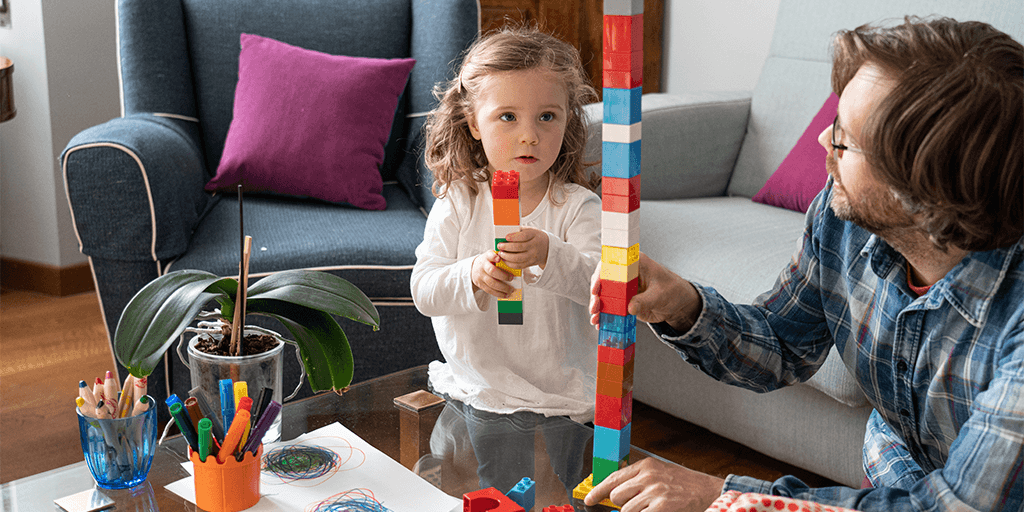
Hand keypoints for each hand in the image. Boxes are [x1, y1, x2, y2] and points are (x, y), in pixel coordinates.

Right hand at [471, 251, 514, 298]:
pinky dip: (498, 293)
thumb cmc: (488, 262)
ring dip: (502, 288)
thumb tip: (514, 264)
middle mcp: (482, 266)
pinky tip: (505, 295)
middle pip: (491, 271)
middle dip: (503, 276)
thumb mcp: (492, 256)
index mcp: (487, 257)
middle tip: (511, 278)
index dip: (494, 257)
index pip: (489, 255)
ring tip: (510, 290)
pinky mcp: (480, 284)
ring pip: (491, 283)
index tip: (499, 259)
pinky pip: (489, 290)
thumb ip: (501, 258)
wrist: (474, 268)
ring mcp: (480, 275)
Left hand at [496, 227, 548, 269]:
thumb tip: (506, 231)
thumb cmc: (536, 238)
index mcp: (534, 235)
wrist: (548, 248)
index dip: (514, 237)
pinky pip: (519, 265)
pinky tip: (505, 260)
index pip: (524, 236)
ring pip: (518, 258)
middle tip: (500, 246)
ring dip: (507, 256)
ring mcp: (533, 256)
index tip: (506, 237)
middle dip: (507, 247)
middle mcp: (534, 246)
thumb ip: (520, 230)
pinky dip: (510, 264)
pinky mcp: (531, 263)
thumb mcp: (531, 230)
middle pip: (519, 247)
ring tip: (500, 253)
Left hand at [584, 457, 724, 511]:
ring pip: (626, 510)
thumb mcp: (660, 473)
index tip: (589, 500)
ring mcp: (655, 492)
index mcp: (646, 466)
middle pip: (617, 496)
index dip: (598, 491)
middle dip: (621, 505)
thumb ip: (638, 479)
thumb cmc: (684, 485)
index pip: (613, 478)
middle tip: (635, 505)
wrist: (709, 492)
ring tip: (649, 509)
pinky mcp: (662, 507)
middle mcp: (649, 477)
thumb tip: (614, 490)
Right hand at [590, 253, 701, 331]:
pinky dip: (605, 315)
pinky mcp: (624, 301)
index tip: (596, 288)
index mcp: (635, 263)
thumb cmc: (673, 291)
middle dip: (597, 295)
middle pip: (604, 281)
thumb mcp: (660, 295)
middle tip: (594, 307)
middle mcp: (626, 274)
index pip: (613, 264)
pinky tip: (600, 323)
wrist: (679, 304)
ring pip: (604, 295)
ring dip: (598, 307)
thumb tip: (630, 308)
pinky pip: (611, 307)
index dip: (601, 275)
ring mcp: (623, 288)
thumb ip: (645, 300)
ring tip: (596, 319)